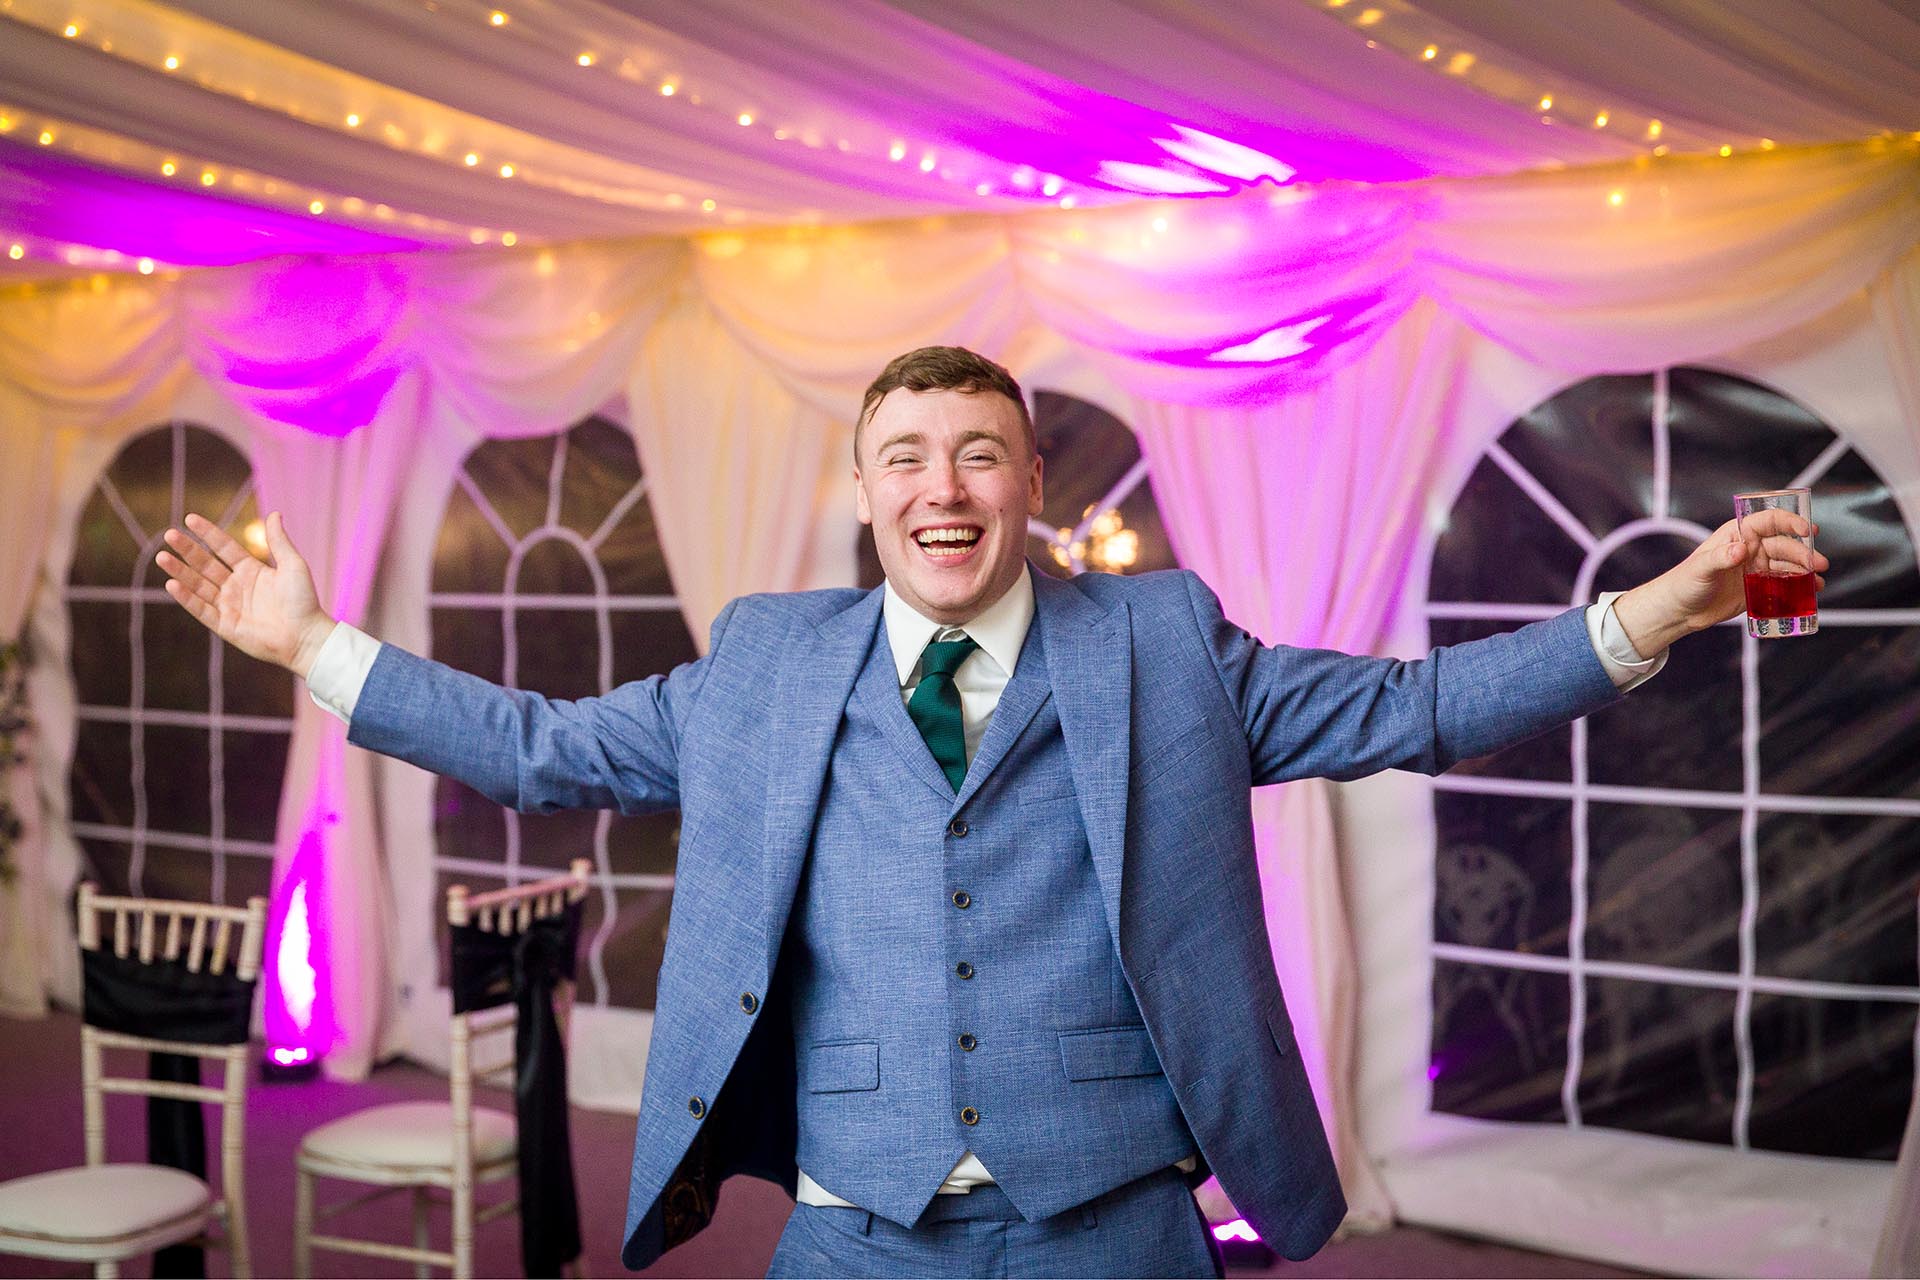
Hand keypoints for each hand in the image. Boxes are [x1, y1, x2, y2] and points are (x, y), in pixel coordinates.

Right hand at [157, 512, 335, 677]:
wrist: (307, 635)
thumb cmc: (304, 601)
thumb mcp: (292, 565)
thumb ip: (279, 542)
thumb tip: (274, 513)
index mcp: (251, 570)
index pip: (224, 547)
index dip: (208, 533)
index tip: (189, 519)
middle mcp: (236, 586)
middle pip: (205, 564)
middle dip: (187, 550)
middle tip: (169, 534)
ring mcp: (229, 606)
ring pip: (198, 585)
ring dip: (180, 571)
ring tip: (162, 557)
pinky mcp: (225, 625)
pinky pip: (201, 609)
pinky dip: (187, 598)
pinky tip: (172, 584)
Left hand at [1613, 508, 1828, 655]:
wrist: (1679, 611)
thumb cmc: (1684, 583)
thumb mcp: (1700, 568)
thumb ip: (1719, 558)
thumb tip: (1740, 549)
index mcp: (1737, 535)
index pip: (1769, 521)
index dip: (1790, 522)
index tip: (1807, 530)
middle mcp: (1750, 549)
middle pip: (1784, 545)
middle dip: (1803, 552)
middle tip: (1819, 564)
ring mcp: (1756, 568)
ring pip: (1788, 565)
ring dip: (1806, 570)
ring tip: (1818, 581)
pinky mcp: (1758, 587)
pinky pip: (1784, 583)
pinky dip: (1799, 586)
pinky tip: (1812, 590)